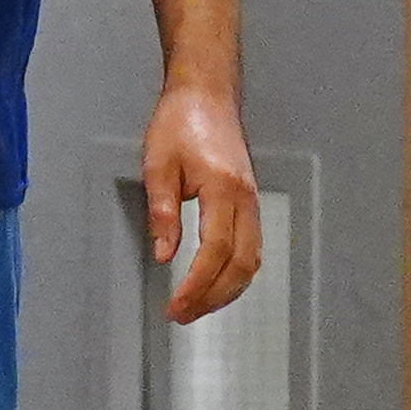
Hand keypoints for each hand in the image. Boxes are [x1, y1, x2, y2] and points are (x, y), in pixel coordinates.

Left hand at [140, 79, 262, 322]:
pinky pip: (252, 246)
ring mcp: (252, 201)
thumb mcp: (158, 164)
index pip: (215, 250)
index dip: (197, 284)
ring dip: (228, 290)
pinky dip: (236, 272)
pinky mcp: (250, 201)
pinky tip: (217, 283)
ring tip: (197, 308)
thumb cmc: (179, 122)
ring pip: (252, 259)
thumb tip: (163, 254)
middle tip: (182, 315)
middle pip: (241, 263)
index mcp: (222, 189)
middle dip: (213, 297)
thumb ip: (162, 212)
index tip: (176, 305)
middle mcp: (245, 199)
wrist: (206, 94)